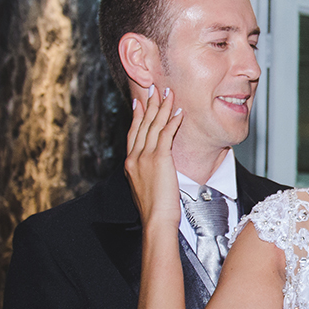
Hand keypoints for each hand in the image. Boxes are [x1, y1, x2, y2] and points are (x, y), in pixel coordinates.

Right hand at [124, 85, 183, 230]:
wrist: (156, 220)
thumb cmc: (155, 210)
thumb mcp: (146, 188)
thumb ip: (147, 175)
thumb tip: (154, 171)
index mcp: (130, 164)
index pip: (133, 134)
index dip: (137, 116)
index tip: (140, 102)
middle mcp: (134, 158)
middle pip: (142, 125)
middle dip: (149, 105)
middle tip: (154, 89)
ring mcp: (145, 157)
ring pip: (153, 126)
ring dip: (162, 107)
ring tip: (169, 93)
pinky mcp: (159, 160)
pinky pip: (166, 134)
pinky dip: (172, 121)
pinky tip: (178, 111)